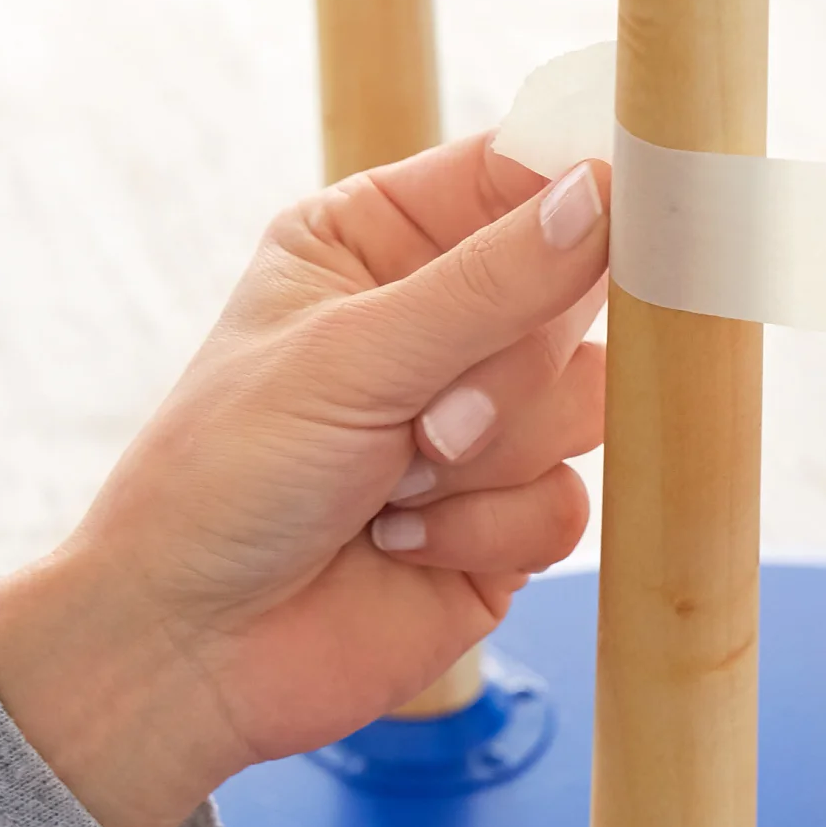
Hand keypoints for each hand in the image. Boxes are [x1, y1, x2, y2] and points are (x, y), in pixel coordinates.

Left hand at [0, 138, 610, 826]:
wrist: (193, 651)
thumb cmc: (226, 477)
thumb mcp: (351, 356)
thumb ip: (491, 282)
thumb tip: (603, 194)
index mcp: (383, 240)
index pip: (516, 175)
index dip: (578, 187)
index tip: (632, 196)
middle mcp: (444, 321)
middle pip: (575, 294)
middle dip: (504, 372)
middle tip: (429, 421)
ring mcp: (487, 422)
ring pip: (588, 402)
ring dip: (491, 457)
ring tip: (397, 485)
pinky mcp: (510, 515)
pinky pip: (571, 501)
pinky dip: (488, 528)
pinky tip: (403, 543)